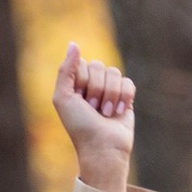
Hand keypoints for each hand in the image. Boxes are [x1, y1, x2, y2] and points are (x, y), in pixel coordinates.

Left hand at [51, 44, 134, 191]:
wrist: (102, 147)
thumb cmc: (80, 126)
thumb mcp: (63, 98)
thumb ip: (65, 70)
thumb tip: (74, 44)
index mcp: (74, 84)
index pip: (81, 63)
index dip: (82, 80)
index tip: (79, 100)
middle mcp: (91, 84)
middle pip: (99, 66)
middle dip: (96, 89)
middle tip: (93, 109)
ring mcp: (109, 90)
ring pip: (115, 73)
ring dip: (110, 94)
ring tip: (105, 113)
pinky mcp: (126, 97)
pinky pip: (128, 82)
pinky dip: (124, 97)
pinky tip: (118, 112)